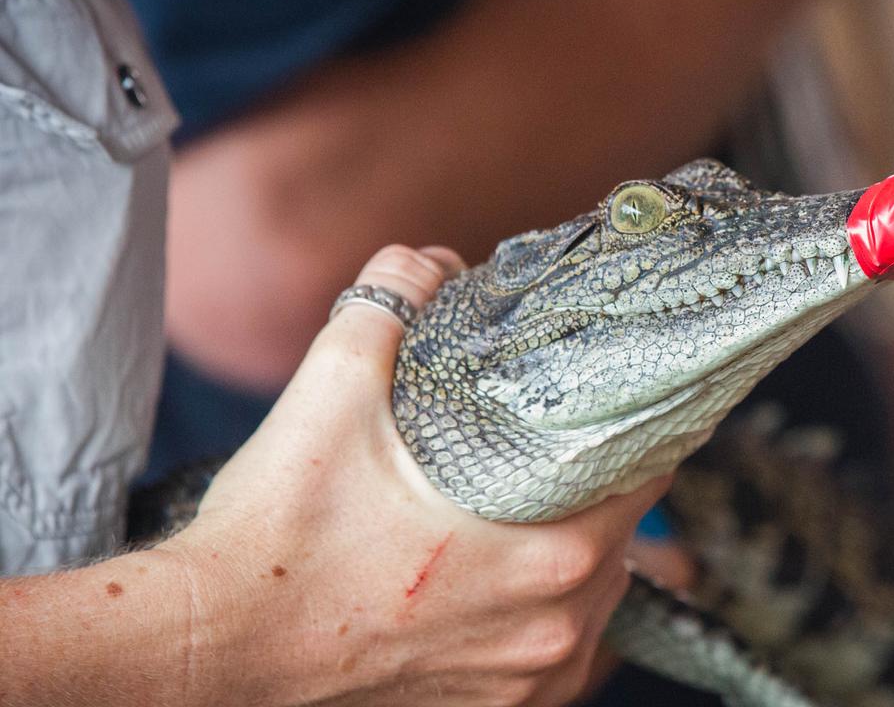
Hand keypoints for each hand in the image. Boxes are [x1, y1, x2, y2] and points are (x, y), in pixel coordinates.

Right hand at [162, 245, 669, 706]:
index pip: (648, 479)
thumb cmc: (275, 541)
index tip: (621, 410)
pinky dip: (546, 621)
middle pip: (625, 543)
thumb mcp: (331, 396)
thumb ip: (388, 308)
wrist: (211, 652)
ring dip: (577, 559)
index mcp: (547, 555)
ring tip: (532, 517)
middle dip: (598, 494)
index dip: (639, 434)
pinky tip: (509, 588)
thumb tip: (425, 262)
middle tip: (560, 456)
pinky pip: (556, 662)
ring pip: (594, 606)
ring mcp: (523, 684)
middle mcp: (552, 630)